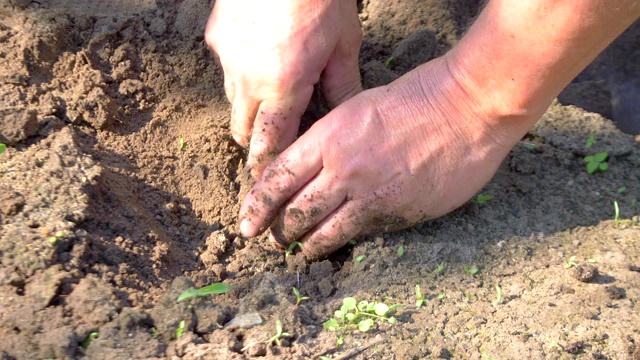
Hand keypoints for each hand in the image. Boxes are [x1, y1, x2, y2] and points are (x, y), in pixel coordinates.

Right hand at [205, 0, 361, 177]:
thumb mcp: (344, 43)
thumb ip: (342, 86)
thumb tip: (345, 114)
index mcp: (282, 88)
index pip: (269, 145)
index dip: (269, 167)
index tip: (272, 180)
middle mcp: (248, 80)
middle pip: (243, 132)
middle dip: (256, 144)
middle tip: (271, 149)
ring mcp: (227, 58)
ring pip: (233, 102)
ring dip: (249, 111)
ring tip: (271, 102)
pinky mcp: (216, 37)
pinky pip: (227, 70)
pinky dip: (242, 75)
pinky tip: (261, 59)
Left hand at [238, 55, 536, 258]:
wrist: (467, 110)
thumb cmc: (414, 99)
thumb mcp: (358, 107)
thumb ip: (330, 140)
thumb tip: (307, 166)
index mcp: (328, 138)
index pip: (278, 179)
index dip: (257, 205)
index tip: (246, 222)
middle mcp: (343, 170)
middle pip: (295, 212)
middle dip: (277, 231)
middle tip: (269, 241)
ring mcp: (371, 196)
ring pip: (324, 232)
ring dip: (306, 246)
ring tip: (298, 253)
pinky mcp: (398, 214)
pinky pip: (361, 234)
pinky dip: (343, 241)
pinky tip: (337, 246)